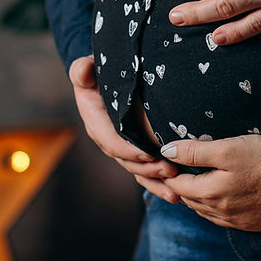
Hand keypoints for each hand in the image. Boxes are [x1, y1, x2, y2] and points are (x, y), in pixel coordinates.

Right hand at [69, 56, 179, 202]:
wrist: (106, 78)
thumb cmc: (99, 70)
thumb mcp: (88, 68)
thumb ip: (83, 70)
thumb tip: (83, 73)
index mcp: (96, 121)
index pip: (112, 140)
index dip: (129, 150)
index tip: (149, 155)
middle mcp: (107, 139)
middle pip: (128, 161)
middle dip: (149, 170)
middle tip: (171, 171)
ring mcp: (121, 148)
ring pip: (138, 171)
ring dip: (156, 183)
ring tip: (177, 191)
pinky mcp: (134, 152)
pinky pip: (145, 171)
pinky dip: (159, 183)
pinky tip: (177, 193)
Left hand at [161, 135, 260, 230]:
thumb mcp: (227, 148)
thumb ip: (194, 151)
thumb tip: (165, 152)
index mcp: (211, 194)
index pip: (178, 187)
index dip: (171, 173)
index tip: (170, 162)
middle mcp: (222, 213)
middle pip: (192, 201)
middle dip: (183, 187)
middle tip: (182, 170)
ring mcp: (239, 222)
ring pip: (208, 213)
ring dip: (200, 199)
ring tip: (201, 182)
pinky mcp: (256, 225)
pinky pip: (228, 219)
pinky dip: (219, 208)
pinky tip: (225, 196)